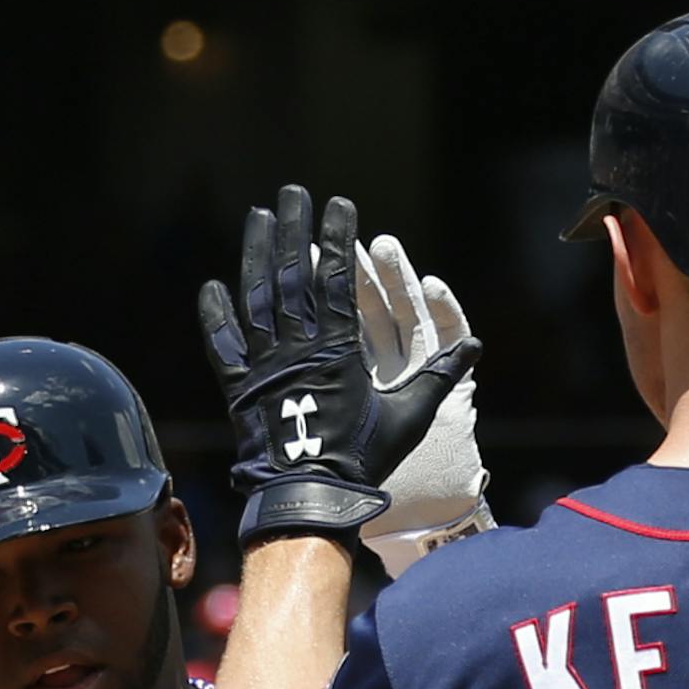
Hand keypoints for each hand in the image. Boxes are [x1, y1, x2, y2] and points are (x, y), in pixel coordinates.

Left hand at [199, 184, 479, 548]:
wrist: (310, 497)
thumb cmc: (363, 458)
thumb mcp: (408, 417)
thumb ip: (440, 376)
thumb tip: (475, 346)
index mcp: (337, 350)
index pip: (336, 279)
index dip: (337, 238)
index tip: (339, 204)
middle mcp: (297, 349)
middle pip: (292, 276)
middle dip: (293, 228)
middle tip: (292, 191)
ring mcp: (264, 366)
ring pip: (256, 298)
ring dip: (256, 254)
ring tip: (258, 216)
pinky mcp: (240, 388)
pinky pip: (224, 345)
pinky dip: (216, 315)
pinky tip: (213, 285)